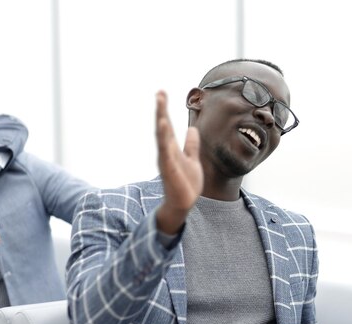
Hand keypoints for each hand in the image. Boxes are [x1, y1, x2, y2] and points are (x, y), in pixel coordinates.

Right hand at [155, 91, 202, 233]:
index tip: (161, 92)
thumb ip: (191, 145)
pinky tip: (163, 128)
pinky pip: (165, 152)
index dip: (164, 109)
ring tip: (160, 107)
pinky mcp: (168, 169)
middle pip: (163, 127)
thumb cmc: (186, 183)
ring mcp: (166, 160)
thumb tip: (192, 129)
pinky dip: (163, 140)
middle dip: (161, 110)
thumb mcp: (192, 159)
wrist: (184, 203)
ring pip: (162, 138)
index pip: (167, 125)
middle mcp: (167, 151)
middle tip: (159, 93)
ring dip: (161, 122)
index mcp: (172, 147)